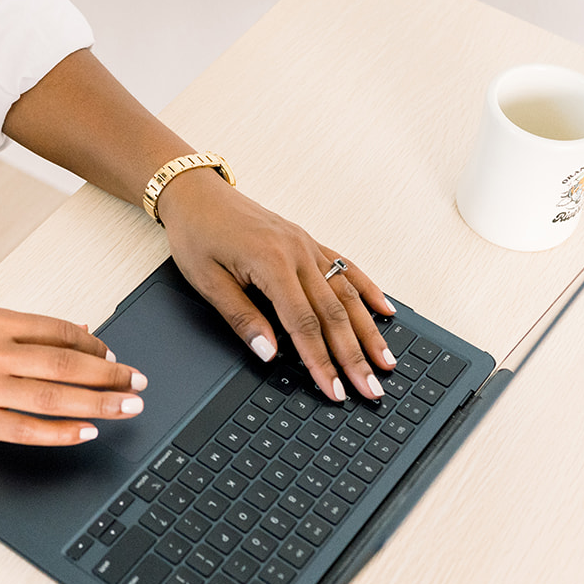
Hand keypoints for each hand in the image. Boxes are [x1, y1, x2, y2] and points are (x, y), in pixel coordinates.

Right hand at [0, 306, 146, 445]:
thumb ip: (23, 330)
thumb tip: (80, 332)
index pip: (60, 331)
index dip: (96, 344)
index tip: (115, 355)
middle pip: (66, 364)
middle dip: (111, 374)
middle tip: (138, 382)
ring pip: (54, 396)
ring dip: (99, 403)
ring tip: (128, 406)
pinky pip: (27, 429)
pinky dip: (61, 431)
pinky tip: (86, 431)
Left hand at [154, 169, 398, 401]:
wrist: (198, 193)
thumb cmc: (198, 233)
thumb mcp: (207, 281)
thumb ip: (241, 318)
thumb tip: (268, 354)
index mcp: (271, 263)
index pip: (303, 324)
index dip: (321, 361)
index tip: (334, 390)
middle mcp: (297, 253)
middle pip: (334, 313)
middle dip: (354, 356)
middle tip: (371, 389)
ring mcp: (307, 246)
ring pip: (347, 294)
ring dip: (368, 331)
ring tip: (386, 361)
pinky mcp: (309, 242)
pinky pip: (346, 267)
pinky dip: (369, 291)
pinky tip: (386, 311)